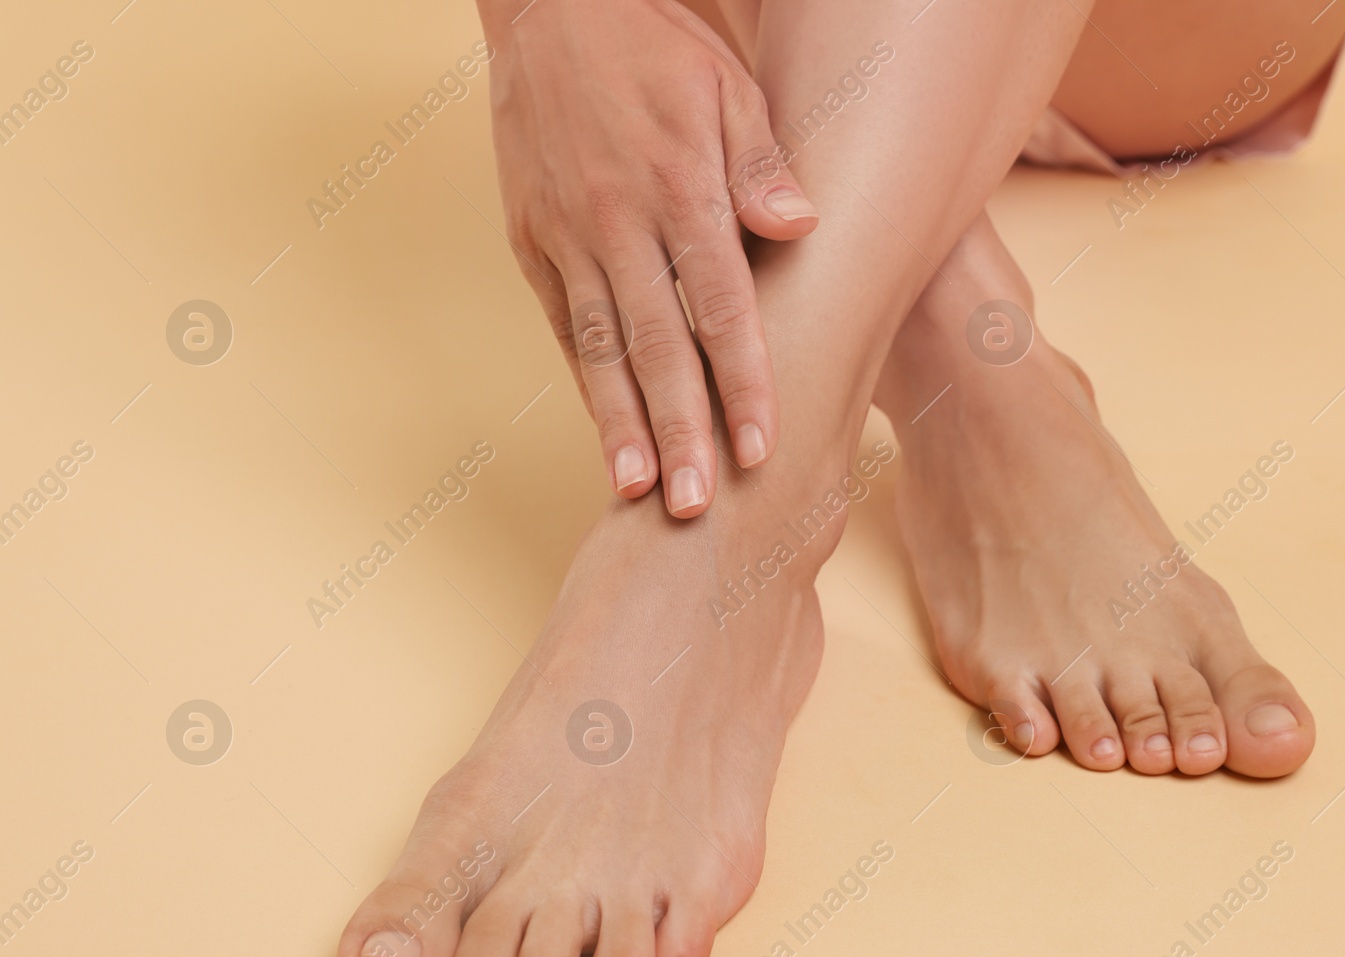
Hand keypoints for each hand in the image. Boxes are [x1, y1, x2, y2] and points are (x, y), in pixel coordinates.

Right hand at [479, 0, 817, 516]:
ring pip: (601, 349)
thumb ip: (761, 164)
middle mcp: (617, 222)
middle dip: (681, 432)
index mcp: (677, 187)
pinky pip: (568, 324)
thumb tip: (800, 228)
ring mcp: (567, 237)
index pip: (721, 305)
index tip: (761, 449)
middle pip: (657, 346)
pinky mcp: (532, 242)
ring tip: (640, 493)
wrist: (549, 9)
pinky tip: (609, 434)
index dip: (742, 382)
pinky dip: (588, 383)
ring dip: (623, 426)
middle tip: (698, 507)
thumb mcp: (727, 86)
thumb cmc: (656, 48)